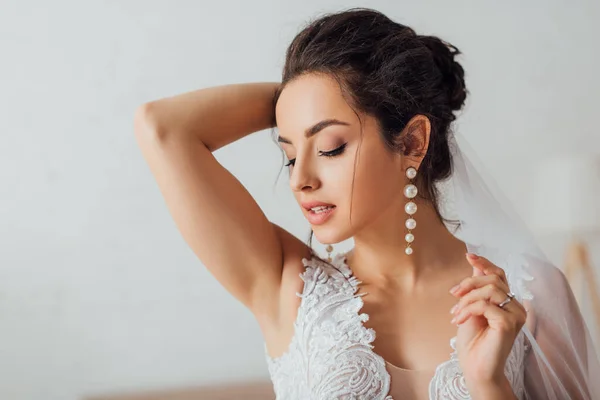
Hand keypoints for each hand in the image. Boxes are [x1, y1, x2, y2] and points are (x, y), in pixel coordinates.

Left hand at [449, 253, 526, 387]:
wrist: (474, 366)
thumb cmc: (473, 340)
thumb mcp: (471, 308)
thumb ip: (477, 289)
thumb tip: (476, 266)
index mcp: (508, 302)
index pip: (500, 274)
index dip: (485, 263)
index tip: (469, 256)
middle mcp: (516, 307)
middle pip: (493, 279)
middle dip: (469, 283)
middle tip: (454, 295)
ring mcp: (516, 315)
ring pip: (490, 290)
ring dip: (467, 299)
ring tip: (456, 313)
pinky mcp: (509, 324)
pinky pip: (486, 305)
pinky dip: (468, 309)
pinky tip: (459, 320)